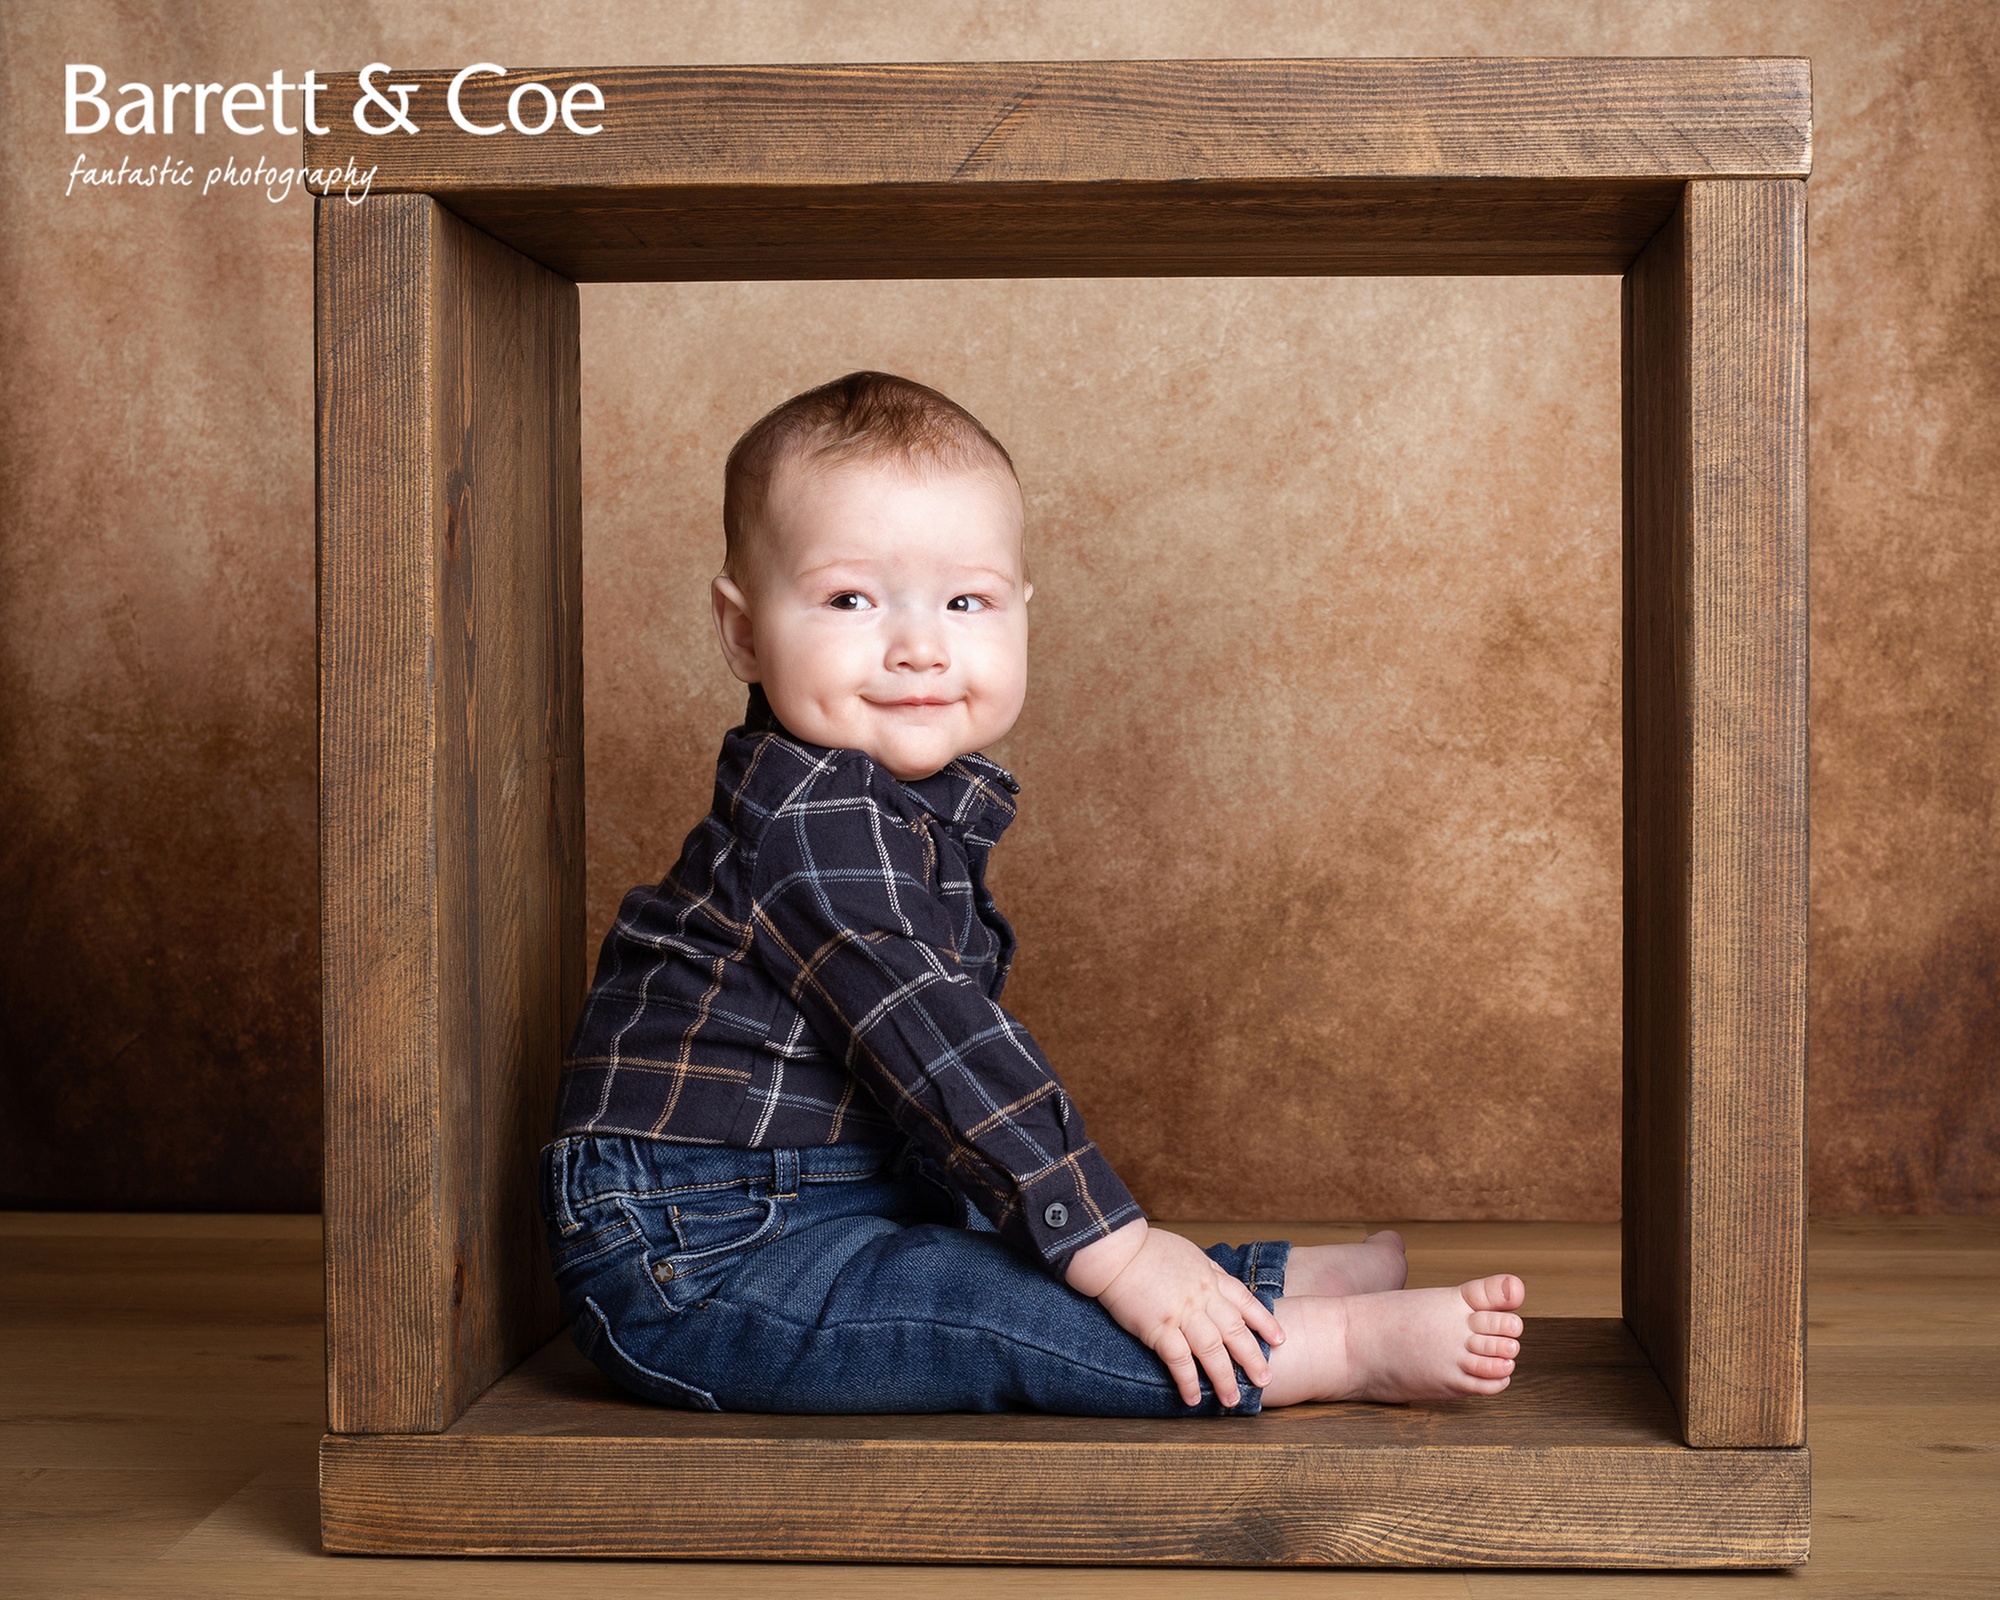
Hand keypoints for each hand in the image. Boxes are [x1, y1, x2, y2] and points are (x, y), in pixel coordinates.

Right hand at [1089, 1225, 1287, 1407]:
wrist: (1116, 1249)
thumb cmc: (1146, 1249)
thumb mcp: (1187, 1253)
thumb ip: (1205, 1271)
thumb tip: (1216, 1280)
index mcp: (1209, 1277)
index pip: (1246, 1302)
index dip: (1264, 1322)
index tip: (1279, 1339)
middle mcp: (1202, 1297)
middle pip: (1235, 1332)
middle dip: (1253, 1358)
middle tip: (1265, 1380)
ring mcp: (1182, 1313)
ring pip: (1213, 1350)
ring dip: (1225, 1377)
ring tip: (1232, 1399)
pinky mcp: (1158, 1327)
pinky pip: (1179, 1360)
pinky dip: (1188, 1381)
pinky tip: (1193, 1398)